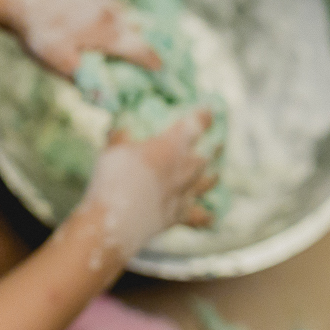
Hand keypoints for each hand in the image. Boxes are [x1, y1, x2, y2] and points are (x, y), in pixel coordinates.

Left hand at [6, 0, 160, 78]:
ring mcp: (106, 4)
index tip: (169, 80)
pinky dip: (128, 27)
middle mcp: (115, 16)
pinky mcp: (96, 0)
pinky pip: (122, 15)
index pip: (145, 52)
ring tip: (147, 56)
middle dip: (154, 53)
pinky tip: (125, 35)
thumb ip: (85, 81)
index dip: (159, 68)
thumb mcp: (59, 62)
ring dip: (142, 37)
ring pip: (134, 22)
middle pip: (144, 36)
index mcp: (111, 33)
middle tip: (163, 71)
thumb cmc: (41, 33)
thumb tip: (108, 102)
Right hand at [79, 109, 215, 259]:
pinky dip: (205, 216)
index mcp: (172, 145)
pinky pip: (199, 216)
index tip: (208, 111)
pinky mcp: (180, 215)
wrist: (117, 218)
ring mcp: (185, 193)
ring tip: (215, 174)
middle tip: (217, 144)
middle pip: (207, 155)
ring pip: (207, 183)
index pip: (196, 125)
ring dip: (212, 177)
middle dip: (213, 148)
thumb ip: (120, 137)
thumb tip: (120, 127)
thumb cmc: (114, 177)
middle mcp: (185, 168)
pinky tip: (211, 217)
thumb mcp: (112, 149)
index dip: (204, 116)